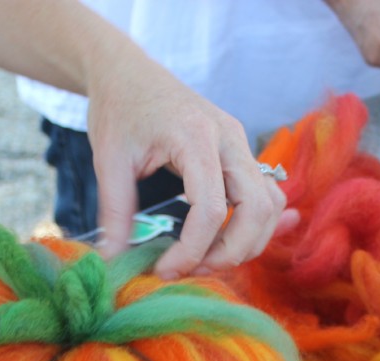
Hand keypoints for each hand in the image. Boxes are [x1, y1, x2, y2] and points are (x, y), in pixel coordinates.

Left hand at [86, 54, 295, 278]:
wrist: (128, 71)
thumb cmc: (118, 107)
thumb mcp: (108, 159)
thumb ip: (115, 211)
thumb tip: (114, 259)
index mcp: (196, 136)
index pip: (212, 208)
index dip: (193, 249)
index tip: (166, 270)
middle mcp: (229, 138)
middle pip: (258, 208)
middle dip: (233, 251)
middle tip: (195, 270)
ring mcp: (240, 144)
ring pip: (271, 204)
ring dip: (249, 241)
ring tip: (207, 259)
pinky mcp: (240, 152)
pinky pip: (265, 194)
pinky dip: (253, 224)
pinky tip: (223, 240)